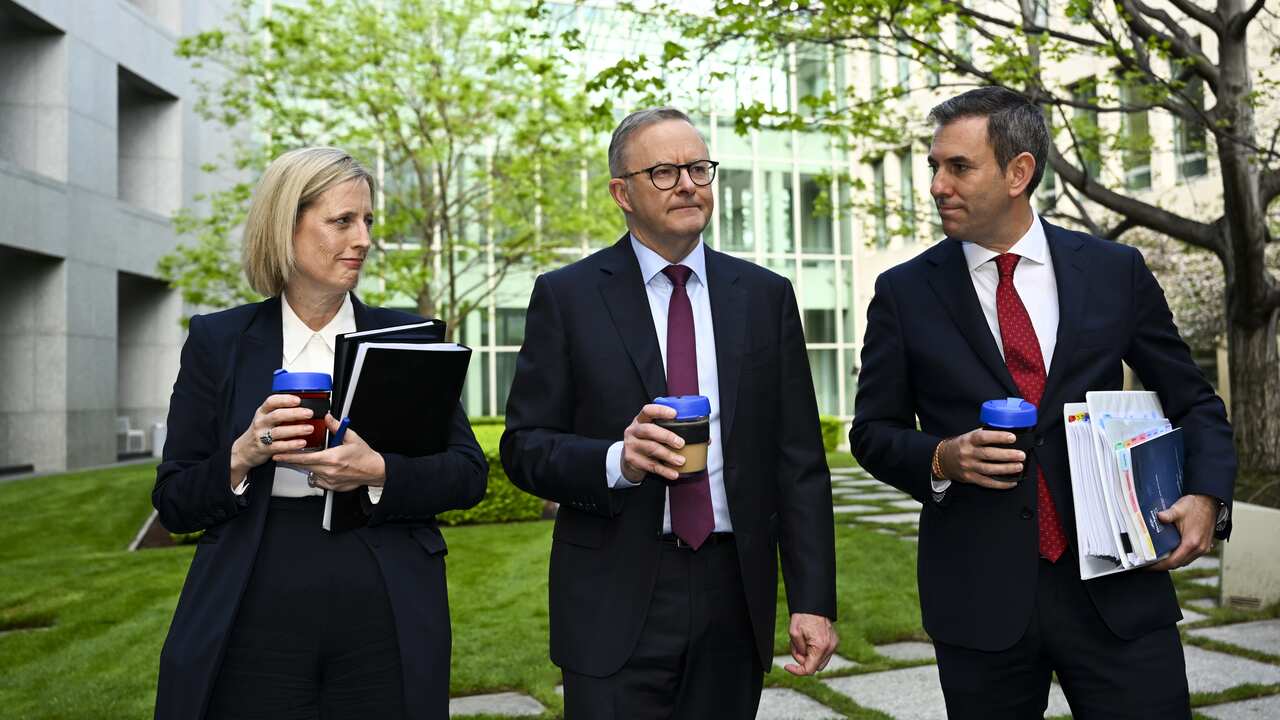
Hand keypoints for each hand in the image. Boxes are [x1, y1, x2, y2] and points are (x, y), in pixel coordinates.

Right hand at [230, 394, 315, 485]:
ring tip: (310, 429)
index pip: (271, 402)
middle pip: (277, 415)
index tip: (298, 400)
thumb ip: (281, 412)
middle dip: (294, 414)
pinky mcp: (264, 449)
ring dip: (296, 430)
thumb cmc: (261, 431)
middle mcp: (261, 422)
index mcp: (262, 412)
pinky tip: (302, 443)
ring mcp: (261, 436)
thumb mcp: (266, 418)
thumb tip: (304, 406)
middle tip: (309, 413)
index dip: (285, 400)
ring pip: (279, 432)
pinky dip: (291, 445)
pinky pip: (279, 446)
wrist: (245, 450)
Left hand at [272, 414, 386, 491]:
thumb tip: (327, 417)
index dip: (289, 456)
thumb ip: (336, 427)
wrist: (374, 471)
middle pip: (304, 466)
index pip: (305, 458)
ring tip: (313, 460)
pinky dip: (316, 475)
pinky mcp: (331, 487)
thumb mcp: (351, 437)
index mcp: (332, 458)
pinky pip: (317, 481)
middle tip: (285, 455)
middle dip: (293, 461)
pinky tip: (323, 469)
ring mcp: (330, 480)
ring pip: (310, 474)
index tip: (279, 454)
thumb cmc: (364, 456)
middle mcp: (329, 471)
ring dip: (307, 467)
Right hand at [620, 403, 686, 482]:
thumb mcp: (655, 434)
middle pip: (649, 430)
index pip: (647, 410)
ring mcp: (631, 445)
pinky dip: (664, 470)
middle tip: (681, 443)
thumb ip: (674, 432)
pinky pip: (650, 465)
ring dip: (668, 455)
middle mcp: (633, 430)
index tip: (675, 414)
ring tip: (681, 461)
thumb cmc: (648, 443)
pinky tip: (674, 473)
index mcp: (641, 420)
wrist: (629, 461)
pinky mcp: (632, 460)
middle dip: (667, 436)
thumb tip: (705, 439)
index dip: (660, 411)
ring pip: (651, 448)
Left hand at [783, 613, 837, 675]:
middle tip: (796, 647)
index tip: (787, 666)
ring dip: (809, 656)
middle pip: (815, 667)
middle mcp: (830, 647)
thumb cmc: (803, 617)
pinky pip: (823, 654)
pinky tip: (808, 640)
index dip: (797, 671)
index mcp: (821, 646)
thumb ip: (798, 651)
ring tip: (801, 642)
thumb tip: (802, 660)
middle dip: (803, 661)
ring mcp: (834, 645)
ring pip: (820, 661)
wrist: (813, 604)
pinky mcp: (834, 642)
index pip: (810, 669)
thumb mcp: (794, 634)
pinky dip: (814, 651)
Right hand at [937, 428, 1023, 489]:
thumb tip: (1006, 431)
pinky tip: (1012, 482)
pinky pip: (987, 482)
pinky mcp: (970, 478)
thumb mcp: (969, 436)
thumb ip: (985, 434)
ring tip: (1019, 466)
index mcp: (968, 440)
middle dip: (1007, 455)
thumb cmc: (961, 446)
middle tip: (1021, 455)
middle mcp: (967, 453)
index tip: (1012, 437)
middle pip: (989, 455)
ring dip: (1006, 469)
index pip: (983, 437)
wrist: (943, 459)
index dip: (998, 437)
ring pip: (989, 470)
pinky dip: (1001, 483)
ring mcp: (968, 467)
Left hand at [1148, 494, 1217, 570]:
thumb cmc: (1195, 505)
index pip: (1173, 561)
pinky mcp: (1205, 546)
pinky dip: (1180, 557)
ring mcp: (1203, 548)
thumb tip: (1158, 517)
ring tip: (1158, 558)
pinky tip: (1171, 552)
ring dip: (1173, 562)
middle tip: (1149, 563)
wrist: (1210, 502)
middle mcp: (1199, 549)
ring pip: (1185, 561)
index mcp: (1191, 543)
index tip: (1148, 566)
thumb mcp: (1179, 509)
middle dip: (1163, 565)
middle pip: (1178, 564)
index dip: (1159, 566)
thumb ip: (1168, 515)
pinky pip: (1190, 557)